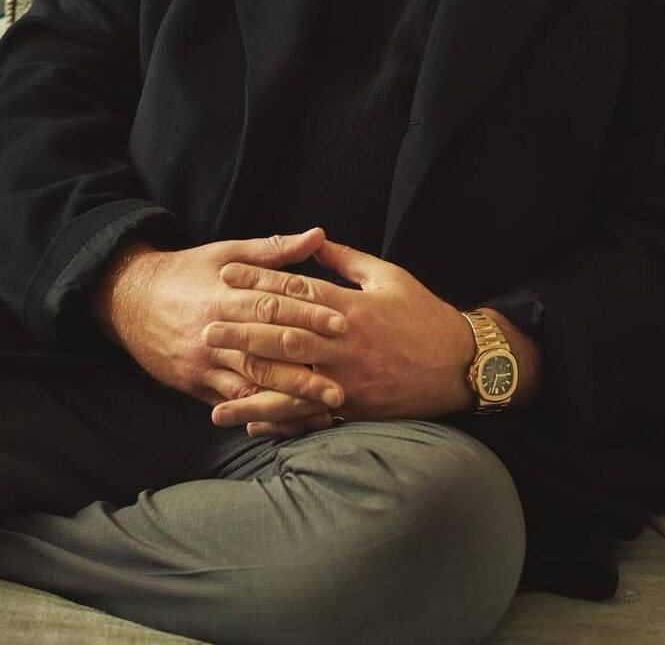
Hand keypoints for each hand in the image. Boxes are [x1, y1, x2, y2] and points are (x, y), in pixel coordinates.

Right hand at [92, 228, 347, 431]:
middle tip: (341, 383)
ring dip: (288, 400)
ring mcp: (204, 362)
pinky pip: (231, 404)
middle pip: (265, 352)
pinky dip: (260, 414)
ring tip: (322, 412)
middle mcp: (216, 332)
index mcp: (226, 295)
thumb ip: (274, 249)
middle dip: (305, 369)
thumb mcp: (226, 252)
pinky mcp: (195, 384)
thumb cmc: (186, 272)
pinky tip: (288, 423)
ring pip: (250, 384)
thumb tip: (318, 234)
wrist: (128, 300)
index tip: (343, 323)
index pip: (273, 305)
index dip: (309, 315)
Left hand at [203, 237, 478, 430]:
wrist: (459, 364)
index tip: (226, 275)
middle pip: (284, 337)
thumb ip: (347, 261)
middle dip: (242, 333)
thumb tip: (313, 242)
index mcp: (351, 307)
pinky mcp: (354, 406)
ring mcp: (348, 378)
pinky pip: (309, 415)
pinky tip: (252, 423)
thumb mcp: (388, 276)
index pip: (295, 292)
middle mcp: (345, 344)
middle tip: (205, 329)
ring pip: (291, 382)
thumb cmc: (423, 314)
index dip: (258, 282)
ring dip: (251, 386)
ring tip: (216, 392)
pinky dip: (280, 420)